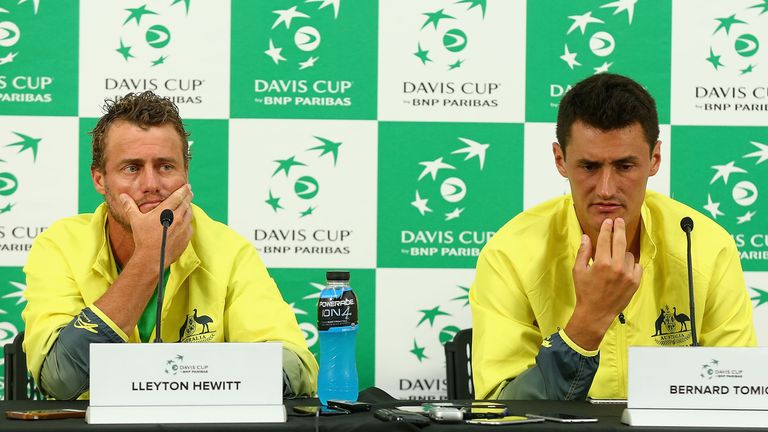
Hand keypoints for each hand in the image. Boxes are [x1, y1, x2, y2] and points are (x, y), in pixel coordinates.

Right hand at [120, 184, 193, 265]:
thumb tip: (122, 196)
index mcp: (166, 211)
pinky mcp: (186, 236)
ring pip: (190, 213)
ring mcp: (183, 227)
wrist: (152, 257)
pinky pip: (190, 225)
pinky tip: (185, 220)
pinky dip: (188, 221)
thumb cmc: (143, 238)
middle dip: (188, 196)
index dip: (183, 190)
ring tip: (188, 204)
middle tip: (190, 192)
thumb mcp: (135, 220)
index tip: (187, 186)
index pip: (178, 196)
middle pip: (186, 203)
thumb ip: (130, 206)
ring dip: (189, 207)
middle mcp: (177, 217)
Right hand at [565, 218, 641, 349]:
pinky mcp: (635, 282)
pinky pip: (636, 265)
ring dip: (622, 253)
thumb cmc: (584, 291)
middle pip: (620, 241)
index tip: (608, 221)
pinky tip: (623, 268)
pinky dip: (631, 264)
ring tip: (615, 259)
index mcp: (601, 263)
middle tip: (619, 221)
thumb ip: (583, 252)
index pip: (606, 239)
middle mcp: (616, 267)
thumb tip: (586, 237)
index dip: (607, 228)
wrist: (596, 313)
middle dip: (619, 228)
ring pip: (629, 254)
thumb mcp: (578, 271)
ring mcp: (628, 275)